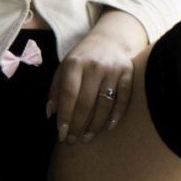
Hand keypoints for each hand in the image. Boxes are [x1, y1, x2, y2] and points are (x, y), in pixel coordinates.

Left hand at [49, 11, 147, 143]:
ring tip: (86, 138)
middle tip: (72, 140)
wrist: (109, 40)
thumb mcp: (64, 68)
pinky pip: (123, 99)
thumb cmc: (82, 59)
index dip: (64, 115)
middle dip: (78, 125)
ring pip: (104, 104)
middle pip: (86, 102)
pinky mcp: (129, 73)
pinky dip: (117, 115)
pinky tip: (108, 128)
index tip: (61, 133)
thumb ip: (55, 89)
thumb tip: (51, 114)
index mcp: (74, 63)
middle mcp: (94, 66)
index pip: (68, 93)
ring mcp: (113, 70)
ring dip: (95, 125)